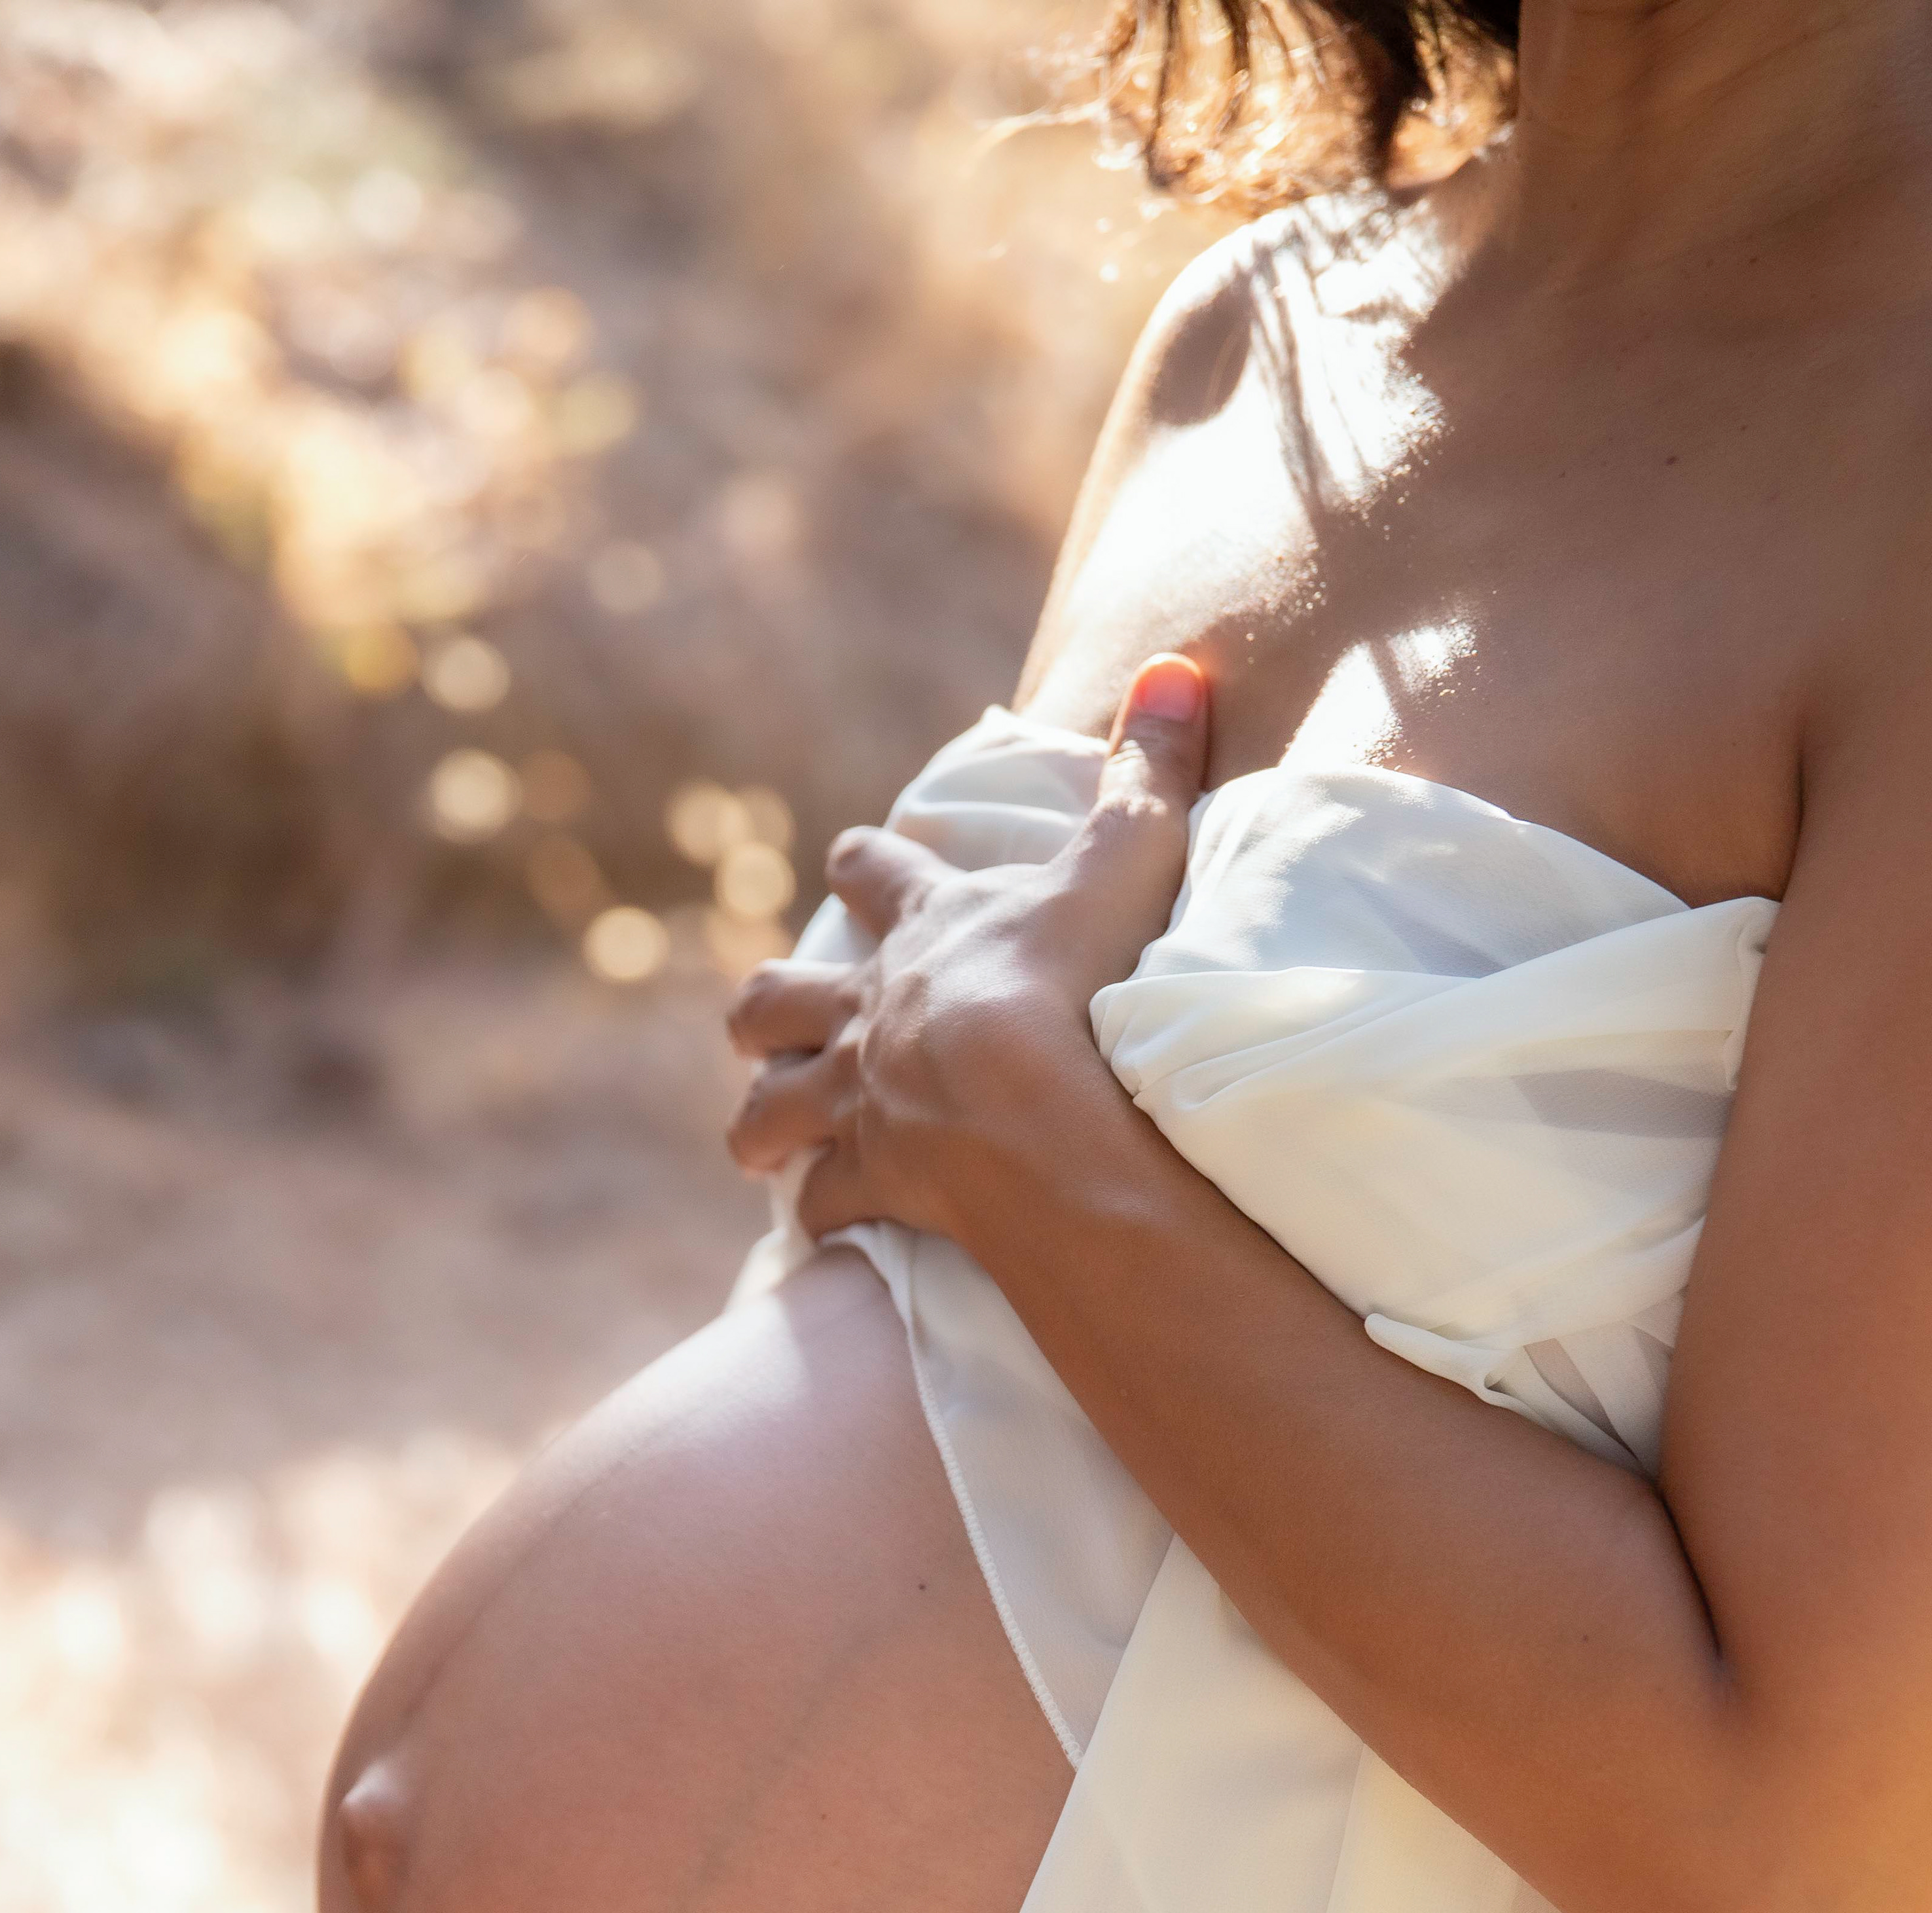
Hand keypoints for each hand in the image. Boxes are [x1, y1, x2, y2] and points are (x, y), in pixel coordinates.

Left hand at [723, 654, 1209, 1245]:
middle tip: (762, 1019)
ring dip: (760, 1119)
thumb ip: (1148, 772)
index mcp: (925, 931)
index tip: (848, 864)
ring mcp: (860, 1100)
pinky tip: (821, 1227)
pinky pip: (823, 1206)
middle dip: (767, 1007)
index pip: (874, 872)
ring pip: (771, 1107)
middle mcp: (869, 1011)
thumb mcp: (1127, 860)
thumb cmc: (1082, 981)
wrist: (1035, 1108)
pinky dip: (819, 1214)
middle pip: (779, 997)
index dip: (863, 866)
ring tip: (755, 1138)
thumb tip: (1176, 667)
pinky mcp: (872, 1180)